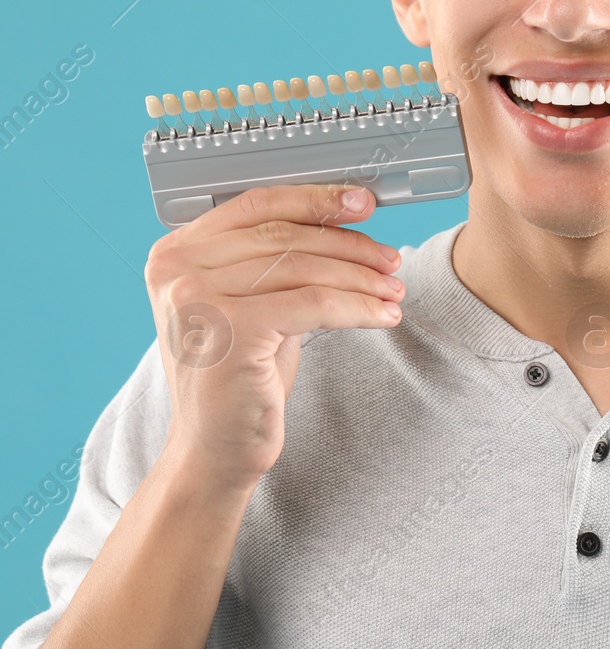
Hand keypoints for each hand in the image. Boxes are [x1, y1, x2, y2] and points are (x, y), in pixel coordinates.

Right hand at [143, 184, 403, 492]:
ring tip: (394, 290)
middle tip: (391, 259)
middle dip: (350, 245)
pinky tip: (385, 316)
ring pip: (305, 269)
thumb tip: (341, 216)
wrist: (215, 449)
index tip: (362, 202)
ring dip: (362, 278)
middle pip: (286, 236)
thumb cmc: (239, 374)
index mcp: (175, 252)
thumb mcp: (252, 303)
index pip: (256, 204)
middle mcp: (177, 270)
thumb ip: (276, 259)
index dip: (315, 199)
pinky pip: (316, 304)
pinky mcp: (230, 329)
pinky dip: (360, 307)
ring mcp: (198, 298)